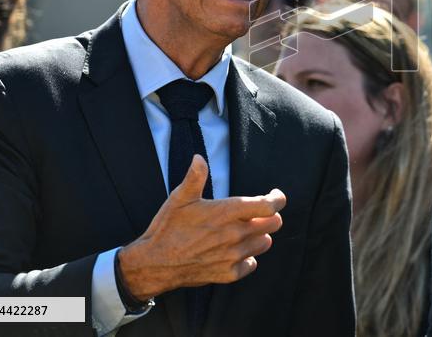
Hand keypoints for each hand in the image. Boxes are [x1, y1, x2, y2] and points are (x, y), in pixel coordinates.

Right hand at [117, 155, 285, 300]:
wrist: (154, 263)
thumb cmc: (167, 227)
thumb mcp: (179, 198)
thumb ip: (195, 177)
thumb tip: (199, 158)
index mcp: (227, 212)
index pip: (270, 206)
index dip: (278, 198)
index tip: (274, 195)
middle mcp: (235, 235)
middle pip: (274, 224)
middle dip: (269, 216)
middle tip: (255, 213)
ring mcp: (233, 256)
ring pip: (264, 243)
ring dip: (258, 236)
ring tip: (242, 231)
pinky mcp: (228, 274)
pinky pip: (251, 264)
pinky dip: (247, 257)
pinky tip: (233, 251)